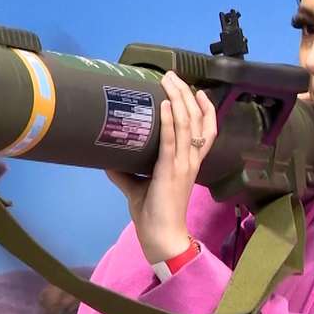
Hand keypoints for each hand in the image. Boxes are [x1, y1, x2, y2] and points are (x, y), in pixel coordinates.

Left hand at [105, 71, 217, 263]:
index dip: (205, 109)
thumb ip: (125, 171)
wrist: (162, 237)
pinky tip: (165, 105)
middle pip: (197, 119)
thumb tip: (107, 156)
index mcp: (189, 163)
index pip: (206, 130)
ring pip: (187, 124)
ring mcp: (183, 165)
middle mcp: (191, 160)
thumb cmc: (153, 215)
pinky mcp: (171, 171)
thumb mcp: (138, 187)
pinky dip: (169, 121)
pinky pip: (171, 141)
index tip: (197, 90)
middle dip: (187, 94)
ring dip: (179, 99)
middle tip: (174, 76)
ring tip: (170, 82)